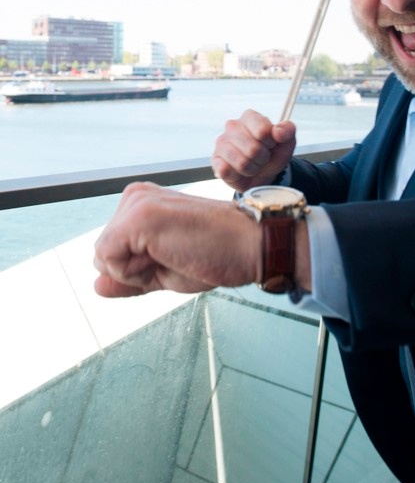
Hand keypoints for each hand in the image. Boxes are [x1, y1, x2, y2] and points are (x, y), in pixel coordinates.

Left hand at [93, 182, 258, 297]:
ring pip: (104, 258)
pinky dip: (135, 272)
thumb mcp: (164, 271)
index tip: (177, 255)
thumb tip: (95, 286)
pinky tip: (169, 254)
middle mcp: (135, 196)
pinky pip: (109, 261)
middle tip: (178, 255)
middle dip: (134, 271)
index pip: (111, 252)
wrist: (250, 246)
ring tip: (177, 253)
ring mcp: (135, 203)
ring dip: (137, 272)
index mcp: (141, 203)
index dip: (139, 270)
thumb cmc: (216, 255)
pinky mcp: (137, 217)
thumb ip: (128, 278)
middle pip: (103, 254)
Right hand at [212, 109, 296, 192]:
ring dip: (252, 169)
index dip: (271, 143)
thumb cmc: (272, 154)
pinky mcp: (215, 160)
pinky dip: (238, 176)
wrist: (262, 175)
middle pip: (253, 149)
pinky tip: (239, 171)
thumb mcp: (287, 143)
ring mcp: (221, 142)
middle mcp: (232, 126)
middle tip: (262, 157)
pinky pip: (227, 171)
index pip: (262, 130)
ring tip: (252, 165)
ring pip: (242, 163)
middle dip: (262, 158)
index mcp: (250, 117)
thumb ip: (288, 131)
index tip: (271, 145)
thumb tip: (278, 132)